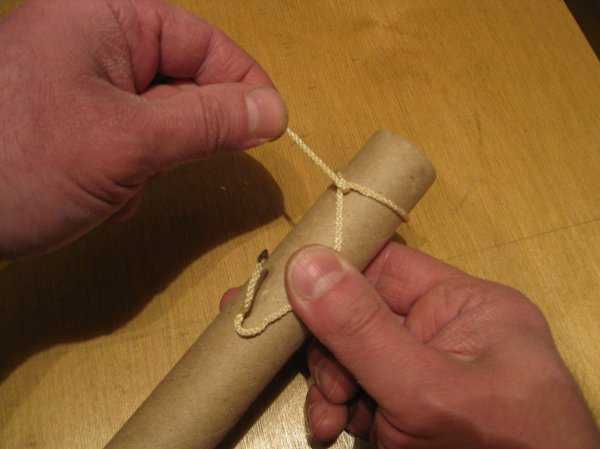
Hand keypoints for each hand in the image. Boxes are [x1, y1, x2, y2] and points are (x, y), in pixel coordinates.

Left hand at [0, 0, 286, 257]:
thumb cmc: (20, 163)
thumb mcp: (128, 142)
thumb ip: (208, 122)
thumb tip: (274, 112)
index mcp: (106, 16)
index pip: (203, 41)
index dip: (243, 84)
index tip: (270, 129)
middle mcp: (94, 40)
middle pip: (182, 79)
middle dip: (184, 134)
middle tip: (170, 168)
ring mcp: (80, 82)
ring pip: (159, 118)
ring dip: (153, 161)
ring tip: (118, 185)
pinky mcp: (72, 121)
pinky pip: (130, 141)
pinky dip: (129, 174)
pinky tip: (100, 194)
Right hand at [283, 243, 599, 447]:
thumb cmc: (494, 446)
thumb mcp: (423, 389)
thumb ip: (362, 330)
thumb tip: (302, 263)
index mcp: (464, 304)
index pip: (385, 264)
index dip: (334, 271)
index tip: (287, 288)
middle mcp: (444, 330)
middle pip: (360, 314)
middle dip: (332, 351)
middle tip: (329, 387)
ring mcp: (426, 369)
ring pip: (353, 355)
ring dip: (332, 387)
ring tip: (329, 421)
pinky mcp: (411, 404)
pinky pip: (360, 389)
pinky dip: (341, 408)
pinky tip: (334, 428)